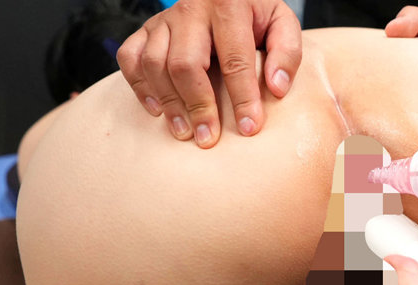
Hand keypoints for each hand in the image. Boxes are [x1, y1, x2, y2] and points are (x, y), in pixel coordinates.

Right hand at [117, 0, 301, 146]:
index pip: (235, 59)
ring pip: (154, 63)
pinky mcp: (146, 29)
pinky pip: (130, 58)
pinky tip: (158, 111)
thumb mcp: (281, 23)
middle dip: (198, 106)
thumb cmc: (256, 16)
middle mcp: (191, 9)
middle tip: (207, 139)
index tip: (249, 128)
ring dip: (169, 103)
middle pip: (185, 64)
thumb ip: (286, 52)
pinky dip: (140, 86)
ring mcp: (164, 20)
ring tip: (184, 132)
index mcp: (228, 6)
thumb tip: (276, 88)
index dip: (242, 97)